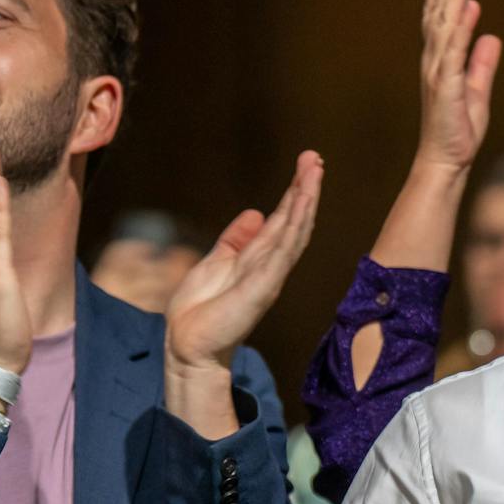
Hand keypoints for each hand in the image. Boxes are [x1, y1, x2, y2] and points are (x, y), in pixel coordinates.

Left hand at [164, 152, 322, 436]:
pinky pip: (282, 253)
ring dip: (305, 202)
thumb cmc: (200, 310)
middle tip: (315, 159)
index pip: (283, 219)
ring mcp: (269, 275)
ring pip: (294, 232)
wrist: (188, 344)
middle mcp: (269, 264)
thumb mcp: (215, 262)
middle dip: (305, 189)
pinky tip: (301, 207)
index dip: (295, 192)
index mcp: (258, 257)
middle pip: (294, 221)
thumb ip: (236, 240)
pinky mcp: (262, 287)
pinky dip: (293, 228)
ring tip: (313, 173)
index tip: (307, 164)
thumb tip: (254, 213)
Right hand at [415, 0, 502, 176]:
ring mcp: (438, 71)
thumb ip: (482, 63)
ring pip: (444, 23)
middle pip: (439, 11)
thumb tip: (491, 37)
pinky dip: (460, 27)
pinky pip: (453, 51)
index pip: (443, 17)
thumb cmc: (459, 130)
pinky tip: (468, 7)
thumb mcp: (477, 90)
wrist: (446, 161)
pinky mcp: (446, 86)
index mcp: (442, 60)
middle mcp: (435, 60)